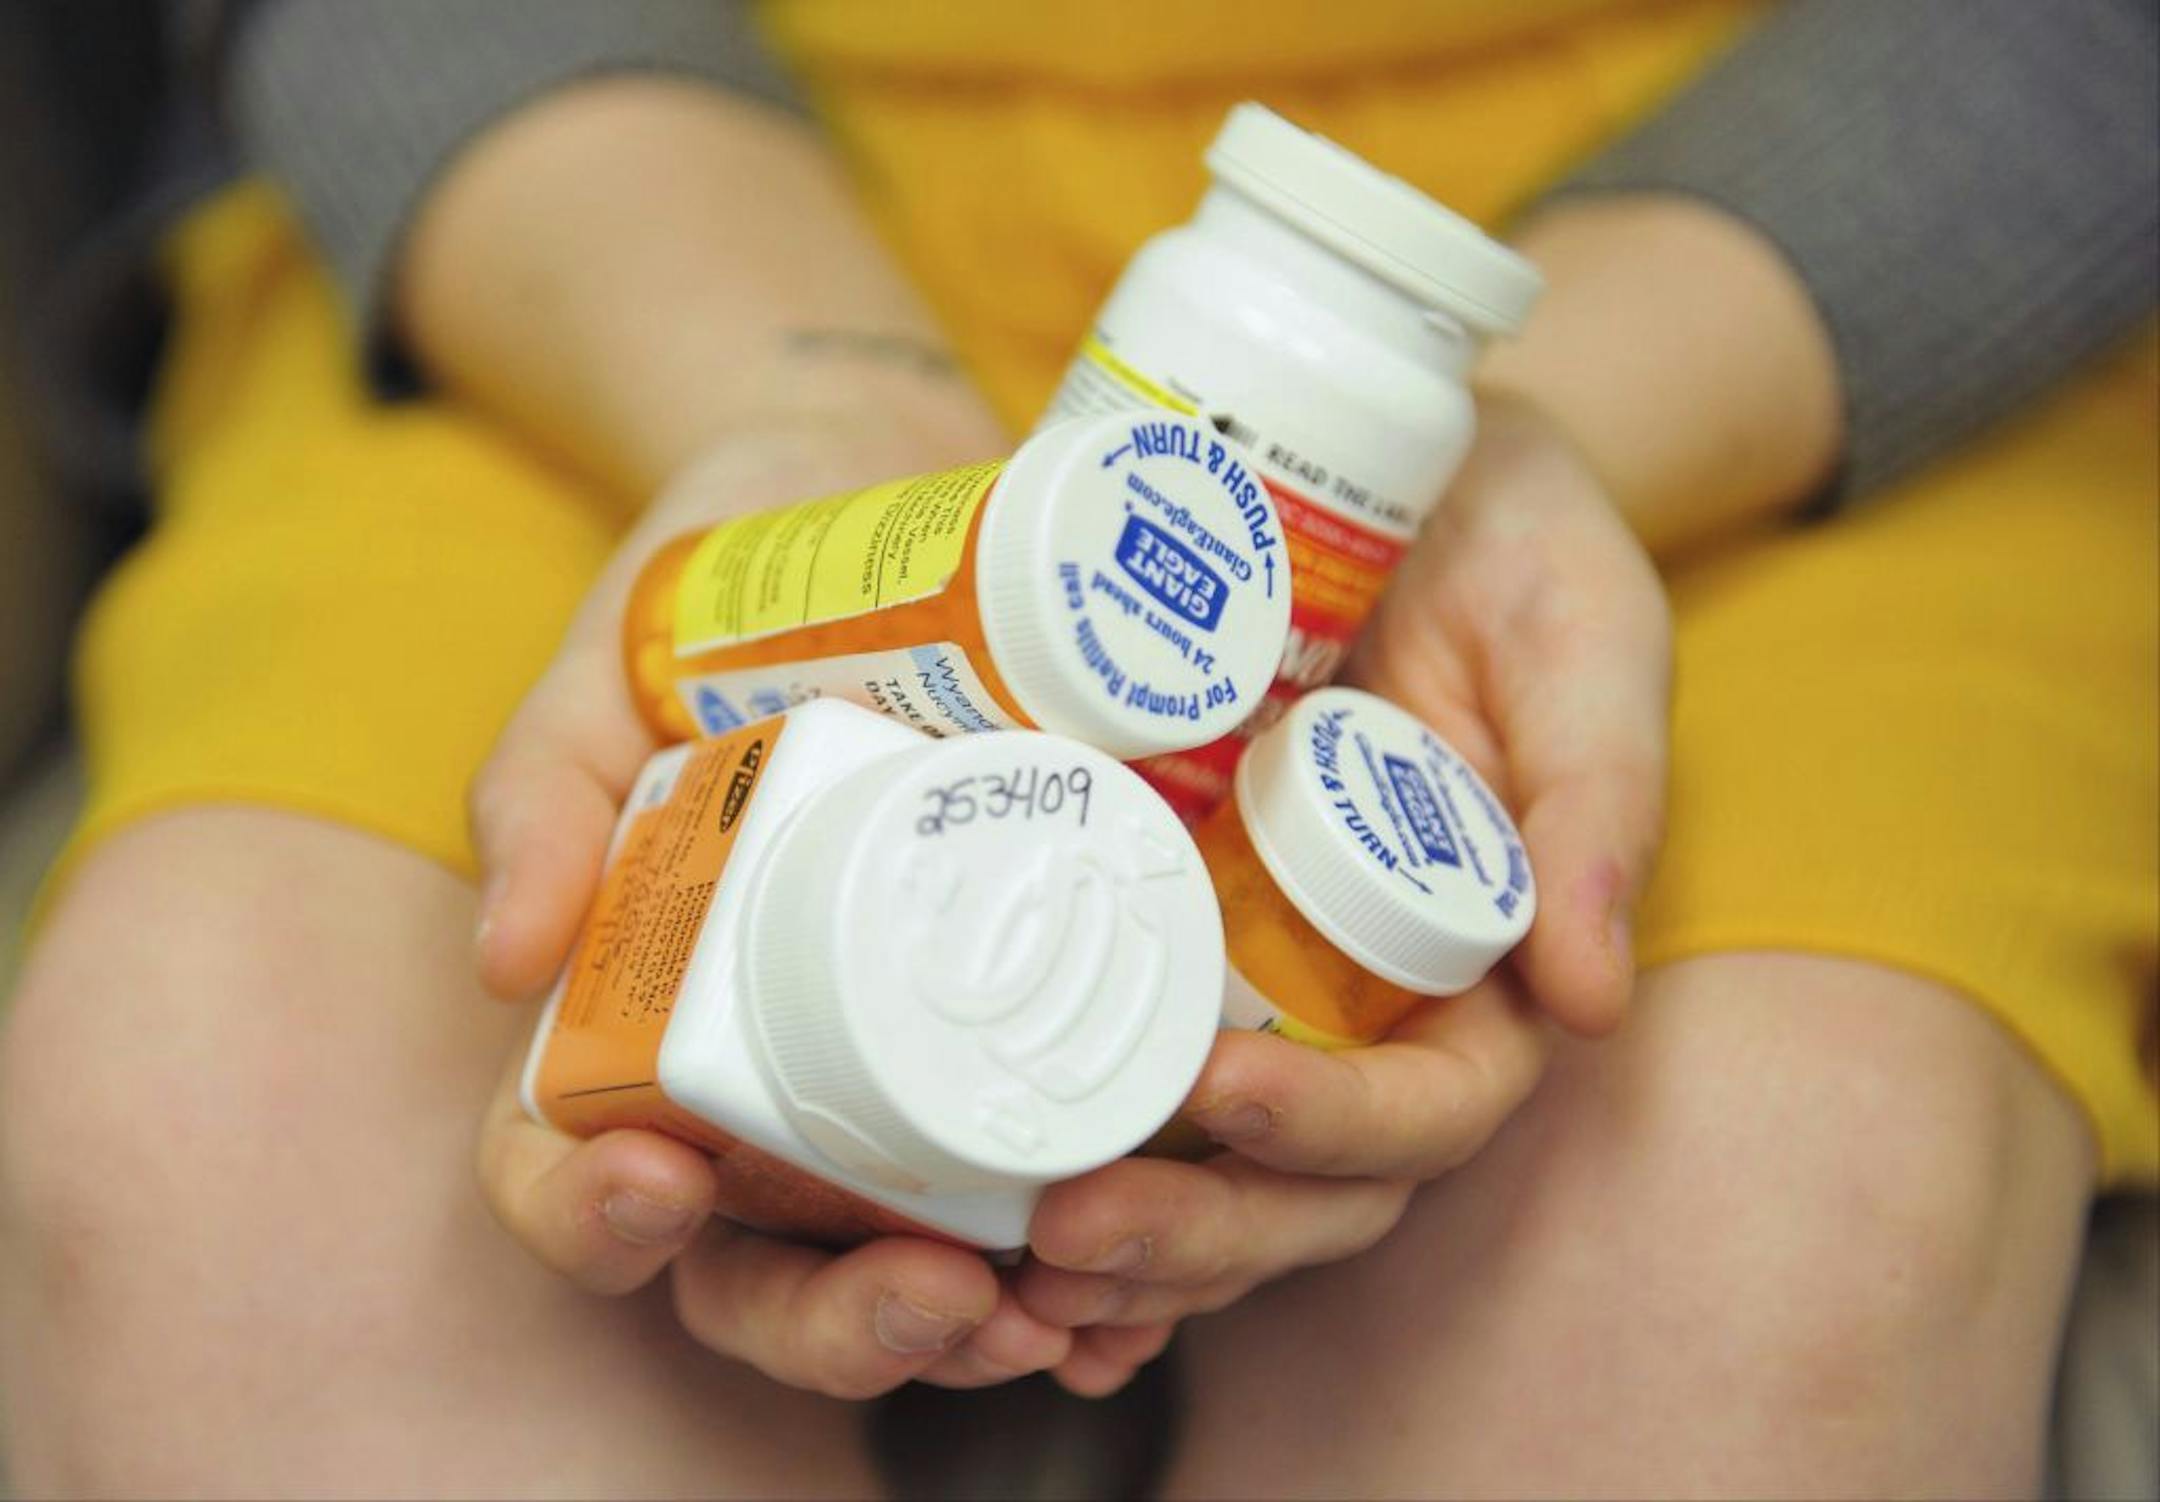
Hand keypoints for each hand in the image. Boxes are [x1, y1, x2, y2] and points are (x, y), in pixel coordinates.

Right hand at [469, 415, 1068, 1397]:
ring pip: (911, 1264)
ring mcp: (895, 1077)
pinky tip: (1150, 1281)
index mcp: (633, 1029)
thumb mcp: (602, 677)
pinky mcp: (1022, 1038)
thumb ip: (539, 790)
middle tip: (938, 1292)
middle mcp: (763, 1086)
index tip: (661, 1182)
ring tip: (1067, 1301)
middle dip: (838, 1321)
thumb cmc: (718, 605)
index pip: (576, 1176)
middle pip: (763, 1273)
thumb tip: (505, 953)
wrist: (884, 506)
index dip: (594, 1218)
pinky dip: (1092, 1267)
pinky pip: (1043, 1190)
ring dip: (982, 1324)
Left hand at [1017, 394, 1671, 1393]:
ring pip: (1198, 1158)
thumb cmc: (1513, 543)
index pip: (1427, 1109)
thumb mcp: (1579, 638)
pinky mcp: (1149, 915)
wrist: (1384, 450)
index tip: (1221, 1097)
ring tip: (1006, 1232)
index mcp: (1479, 967)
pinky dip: (1052, 1150)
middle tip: (1067, 1225)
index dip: (1333, 1131)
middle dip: (1195, 1226)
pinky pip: (1104, 1055)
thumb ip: (1599, 796)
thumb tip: (1587, 1000)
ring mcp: (1249, 973)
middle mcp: (1363, 1001)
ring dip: (1118, 1225)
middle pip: (1296, 1181)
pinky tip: (962, 1205)